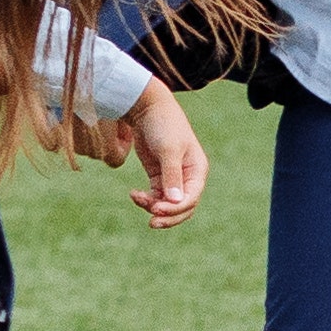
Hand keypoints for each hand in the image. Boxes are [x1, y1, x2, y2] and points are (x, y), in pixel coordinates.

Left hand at [122, 81, 206, 228]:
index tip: (156, 209)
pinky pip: (155, 197)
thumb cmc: (163, 124)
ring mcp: (173, 178)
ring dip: (153, 207)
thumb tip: (174, 202)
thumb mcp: (168, 149)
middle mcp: (188, 177)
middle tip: (151, 221)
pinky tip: (134, 194)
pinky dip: (145, 200)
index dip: (175, 209)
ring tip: (137, 198)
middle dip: (167, 216)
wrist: (146, 108)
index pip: (191, 198)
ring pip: (167, 205)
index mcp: (197, 170)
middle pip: (182, 208)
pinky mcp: (158, 176)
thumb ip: (172, 175)